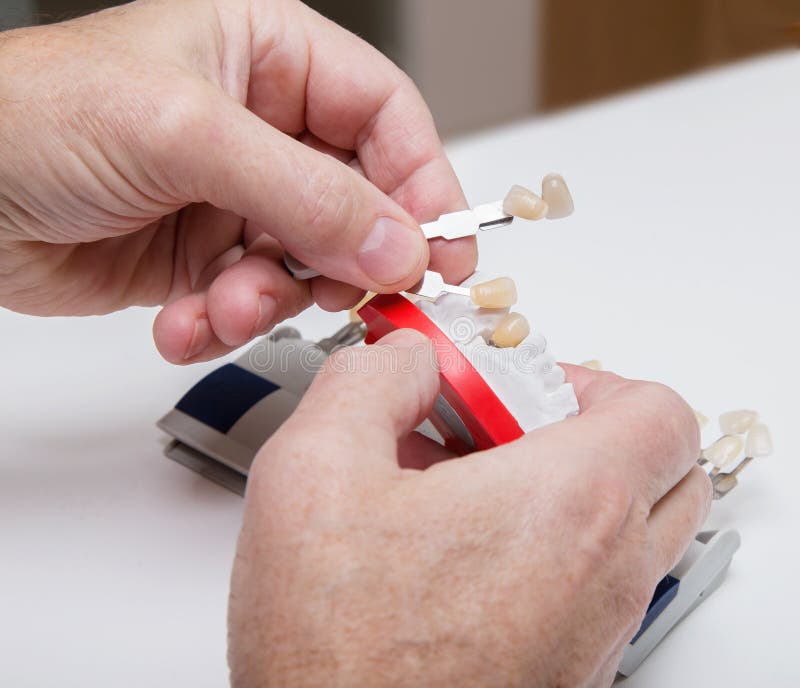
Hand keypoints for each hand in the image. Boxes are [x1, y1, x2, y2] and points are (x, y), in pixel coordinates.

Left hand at [0, 0, 473, 361]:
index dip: (424, 184)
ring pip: (307, 263)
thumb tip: (399, 244)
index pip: (386, 117)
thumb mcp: (188, 137)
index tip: (442, 252)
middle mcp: (264, 126)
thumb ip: (306, 195)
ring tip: (226, 305)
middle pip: (358, 200)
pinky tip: (186, 322)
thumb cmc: (35, 117)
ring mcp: (238, 195)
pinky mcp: (209, 255)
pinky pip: (255, 299)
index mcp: (271, 56)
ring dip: (273, 299)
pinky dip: (228, 322)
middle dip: (343, 258)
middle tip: (340, 294)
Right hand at [228, 330, 710, 686]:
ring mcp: (595, 628)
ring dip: (562, 484)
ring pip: (626, 525)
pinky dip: (544, 542)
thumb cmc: (336, 655)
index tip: (513, 386)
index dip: (588, 377)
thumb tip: (406, 359)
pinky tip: (452, 545)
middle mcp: (606, 573)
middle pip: (659, 468)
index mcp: (570, 507)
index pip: (658, 411)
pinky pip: (590, 579)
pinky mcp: (570, 664)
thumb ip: (370, 380)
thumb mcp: (315, 470)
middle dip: (585, 427)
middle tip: (499, 428)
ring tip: (461, 485)